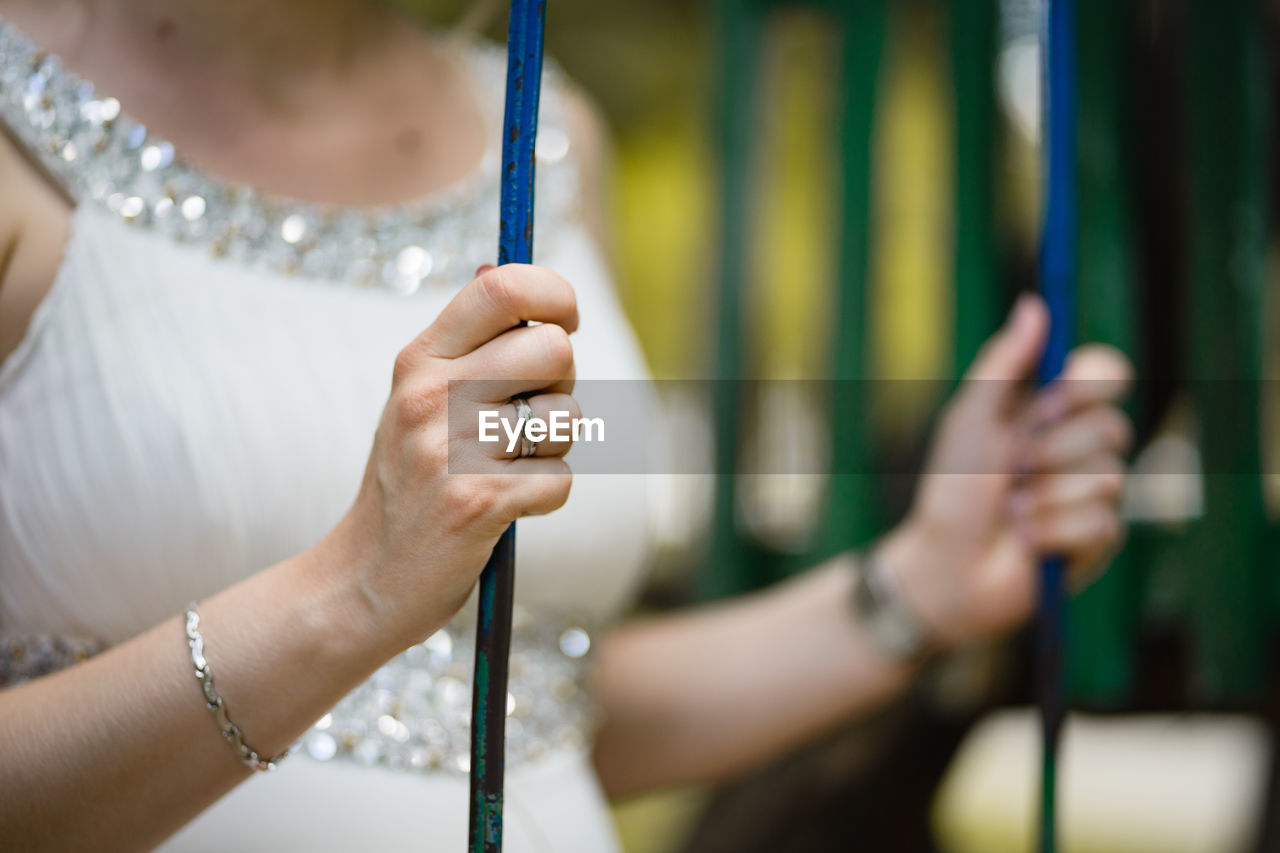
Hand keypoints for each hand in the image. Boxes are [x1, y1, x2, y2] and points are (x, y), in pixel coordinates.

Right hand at [321, 265, 580, 647]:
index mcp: (419, 360)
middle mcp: (430, 394)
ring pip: (566, 416)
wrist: (363, 580)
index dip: (554, 295)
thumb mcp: (418, 402)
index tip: (566, 321)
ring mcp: (451, 448)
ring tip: (508, 467)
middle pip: (554, 348)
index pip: (500, 286)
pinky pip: (561, 478)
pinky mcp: (477, 501)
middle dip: (564, 384)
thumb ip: (466, 345)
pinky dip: (546, 496)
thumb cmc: (412, 484)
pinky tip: (506, 507)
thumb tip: (498, 266)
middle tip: (531, 417)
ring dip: (555, 448)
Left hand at [879, 294, 1131, 648]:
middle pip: (1113, 427)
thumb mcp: (971, 418)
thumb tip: (1035, 304)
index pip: (1107, 375)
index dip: (1093, 382)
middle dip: (1052, 449)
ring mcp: (1094, 493)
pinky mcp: (1100, 540)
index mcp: (1053, 410)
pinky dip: (1052, 531)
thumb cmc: (952, 488)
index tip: (1055, 395)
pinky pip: (1102, 522)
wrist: (944, 563)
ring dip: (1045, 496)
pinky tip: (1025, 541)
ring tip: (1011, 510)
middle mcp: (1081, 447)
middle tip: (1013, 467)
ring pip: (1108, 477)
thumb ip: (1003, 363)